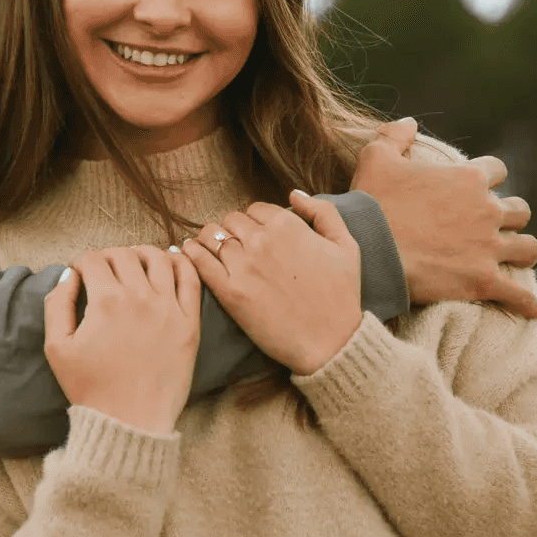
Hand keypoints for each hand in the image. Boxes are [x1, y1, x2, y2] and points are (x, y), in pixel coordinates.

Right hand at [44, 247, 200, 433]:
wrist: (129, 422)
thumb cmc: (90, 389)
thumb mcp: (57, 348)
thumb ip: (56, 304)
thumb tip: (69, 275)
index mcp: (106, 301)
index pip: (94, 259)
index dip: (82, 262)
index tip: (81, 273)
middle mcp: (140, 297)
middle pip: (123, 255)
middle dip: (108, 256)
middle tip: (104, 270)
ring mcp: (169, 309)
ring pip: (158, 259)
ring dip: (142, 254)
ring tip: (134, 262)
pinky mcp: (189, 324)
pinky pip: (190, 280)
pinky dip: (180, 263)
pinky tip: (170, 262)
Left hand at [181, 197, 361, 376]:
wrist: (331, 342)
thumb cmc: (342, 295)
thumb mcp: (346, 246)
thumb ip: (323, 212)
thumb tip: (294, 194)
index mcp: (287, 225)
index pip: (255, 209)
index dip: (255, 221)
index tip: (257, 236)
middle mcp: (262, 240)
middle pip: (232, 221)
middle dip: (234, 231)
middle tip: (238, 247)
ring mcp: (243, 266)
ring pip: (211, 236)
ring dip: (211, 240)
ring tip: (213, 250)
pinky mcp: (230, 292)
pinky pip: (200, 262)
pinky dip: (191, 253)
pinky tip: (189, 252)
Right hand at [351, 118, 536, 321]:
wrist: (368, 251)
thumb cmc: (371, 204)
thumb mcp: (376, 158)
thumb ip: (395, 135)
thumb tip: (411, 123)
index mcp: (468, 178)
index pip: (498, 170)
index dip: (488, 177)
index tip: (476, 187)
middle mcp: (487, 211)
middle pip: (520, 210)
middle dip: (509, 216)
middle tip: (491, 226)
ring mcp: (488, 248)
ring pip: (528, 248)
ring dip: (521, 250)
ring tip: (511, 257)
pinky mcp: (483, 282)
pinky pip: (520, 295)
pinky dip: (536, 306)